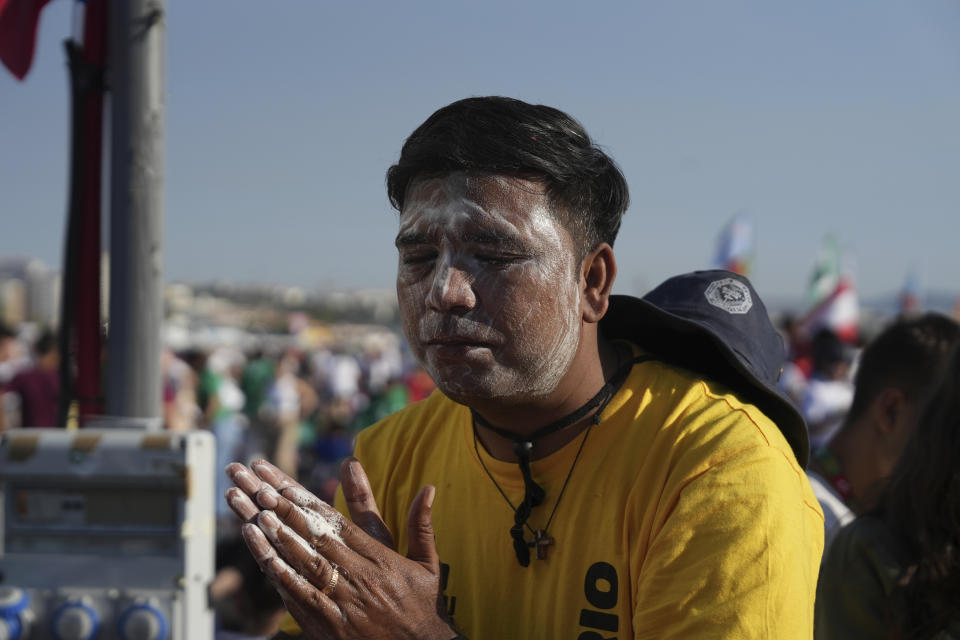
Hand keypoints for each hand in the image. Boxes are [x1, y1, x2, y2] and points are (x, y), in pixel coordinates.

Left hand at [225, 458, 457, 639]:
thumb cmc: (421, 605)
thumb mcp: (427, 563)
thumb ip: (422, 525)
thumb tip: (429, 489)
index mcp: (380, 559)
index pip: (338, 524)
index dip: (309, 503)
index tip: (286, 485)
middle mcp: (359, 577)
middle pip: (316, 538)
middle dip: (285, 512)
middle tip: (258, 490)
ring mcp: (343, 602)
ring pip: (305, 565)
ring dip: (278, 540)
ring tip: (255, 517)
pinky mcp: (331, 626)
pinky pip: (302, 598)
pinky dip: (282, 578)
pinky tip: (264, 560)